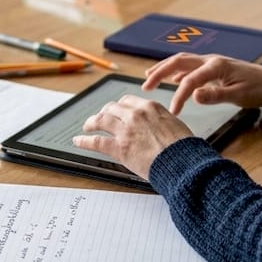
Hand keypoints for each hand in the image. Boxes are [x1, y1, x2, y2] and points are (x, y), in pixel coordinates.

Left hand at [73, 94, 192, 178]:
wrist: (182, 162)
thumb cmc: (183, 148)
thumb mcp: (175, 125)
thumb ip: (161, 122)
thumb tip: (158, 127)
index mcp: (150, 107)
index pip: (128, 100)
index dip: (119, 106)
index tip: (116, 109)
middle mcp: (135, 115)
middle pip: (112, 108)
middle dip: (104, 112)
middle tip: (99, 118)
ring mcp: (125, 130)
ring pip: (101, 120)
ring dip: (91, 123)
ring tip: (87, 126)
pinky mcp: (119, 147)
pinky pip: (96, 141)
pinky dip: (84, 141)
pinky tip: (78, 141)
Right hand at [142, 53, 261, 114]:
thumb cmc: (257, 89)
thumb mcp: (239, 95)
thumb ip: (216, 95)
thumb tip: (194, 96)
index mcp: (216, 66)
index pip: (190, 80)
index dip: (179, 96)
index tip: (173, 112)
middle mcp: (210, 60)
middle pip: (178, 62)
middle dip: (159, 72)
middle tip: (145, 86)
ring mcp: (210, 62)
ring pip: (181, 62)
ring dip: (164, 68)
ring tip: (148, 77)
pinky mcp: (212, 68)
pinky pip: (189, 67)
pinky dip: (176, 71)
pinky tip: (170, 79)